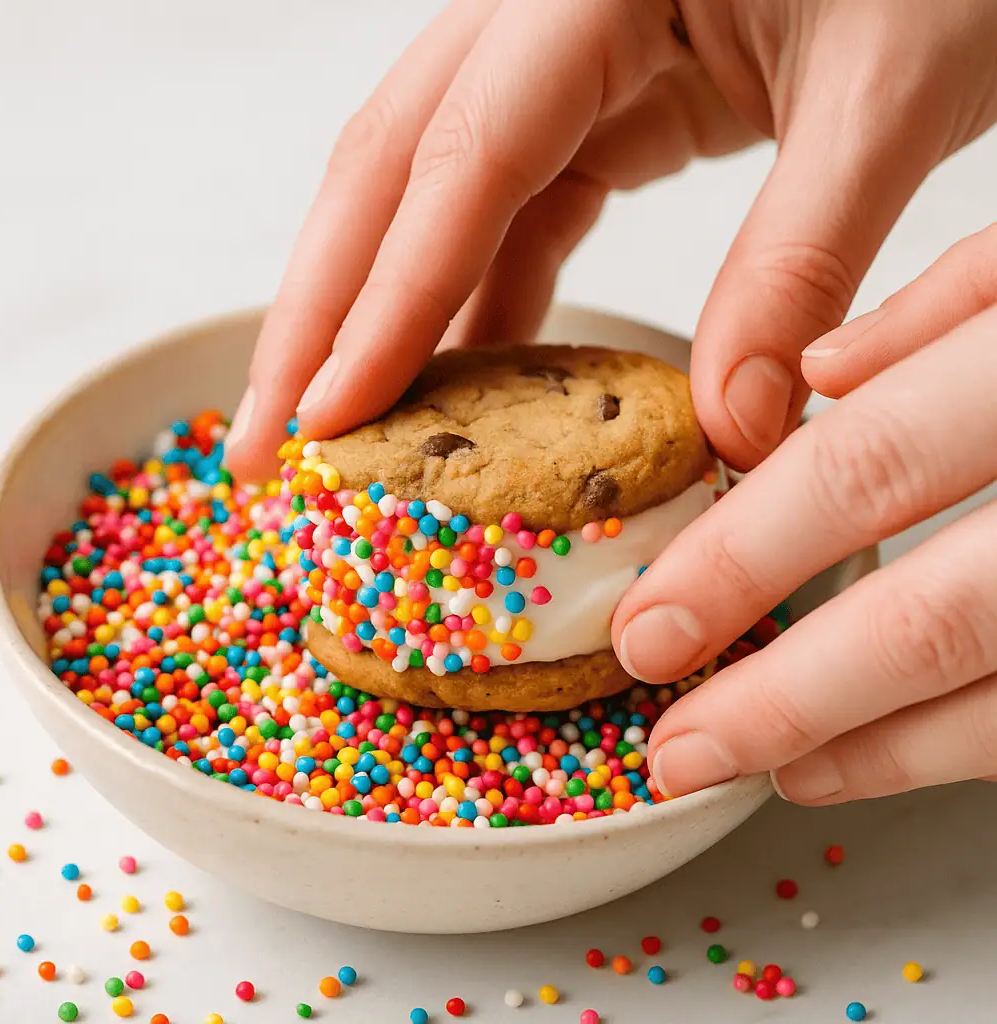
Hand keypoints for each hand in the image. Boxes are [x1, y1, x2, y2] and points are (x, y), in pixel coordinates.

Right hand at [225, 0, 996, 481]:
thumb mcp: (889, 99)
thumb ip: (803, 262)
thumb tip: (735, 429)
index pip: (463, 156)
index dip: (387, 296)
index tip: (328, 415)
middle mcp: (543, 12)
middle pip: (387, 167)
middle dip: (317, 311)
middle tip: (266, 434)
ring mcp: (556, 59)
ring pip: (422, 194)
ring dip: (372, 315)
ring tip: (330, 426)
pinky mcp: (589, 107)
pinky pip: (500, 213)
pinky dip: (469, 303)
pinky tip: (458, 383)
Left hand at [613, 223, 996, 803]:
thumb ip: (953, 298)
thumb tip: (817, 372)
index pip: (865, 468)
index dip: (742, 561)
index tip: (650, 628)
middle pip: (930, 616)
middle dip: (782, 697)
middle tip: (676, 744)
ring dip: (858, 746)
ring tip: (749, 767)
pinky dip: (945, 749)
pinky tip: (853, 759)